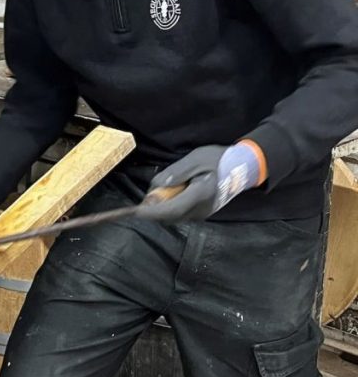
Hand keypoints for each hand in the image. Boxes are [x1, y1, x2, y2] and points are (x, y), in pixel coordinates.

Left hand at [138, 143, 262, 222]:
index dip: (150, 212)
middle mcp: (200, 210)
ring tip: (166, 187)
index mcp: (200, 195)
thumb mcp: (196, 159)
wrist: (243, 167)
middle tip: (151, 192)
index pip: (170, 210)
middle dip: (153, 207)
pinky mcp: (201, 213)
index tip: (134, 211)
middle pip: (169, 216)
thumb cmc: (218, 160)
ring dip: (162, 205)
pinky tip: (174, 191)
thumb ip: (176, 173)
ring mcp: (202, 214)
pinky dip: (170, 205)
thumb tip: (156, 187)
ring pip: (173, 216)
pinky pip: (180, 213)